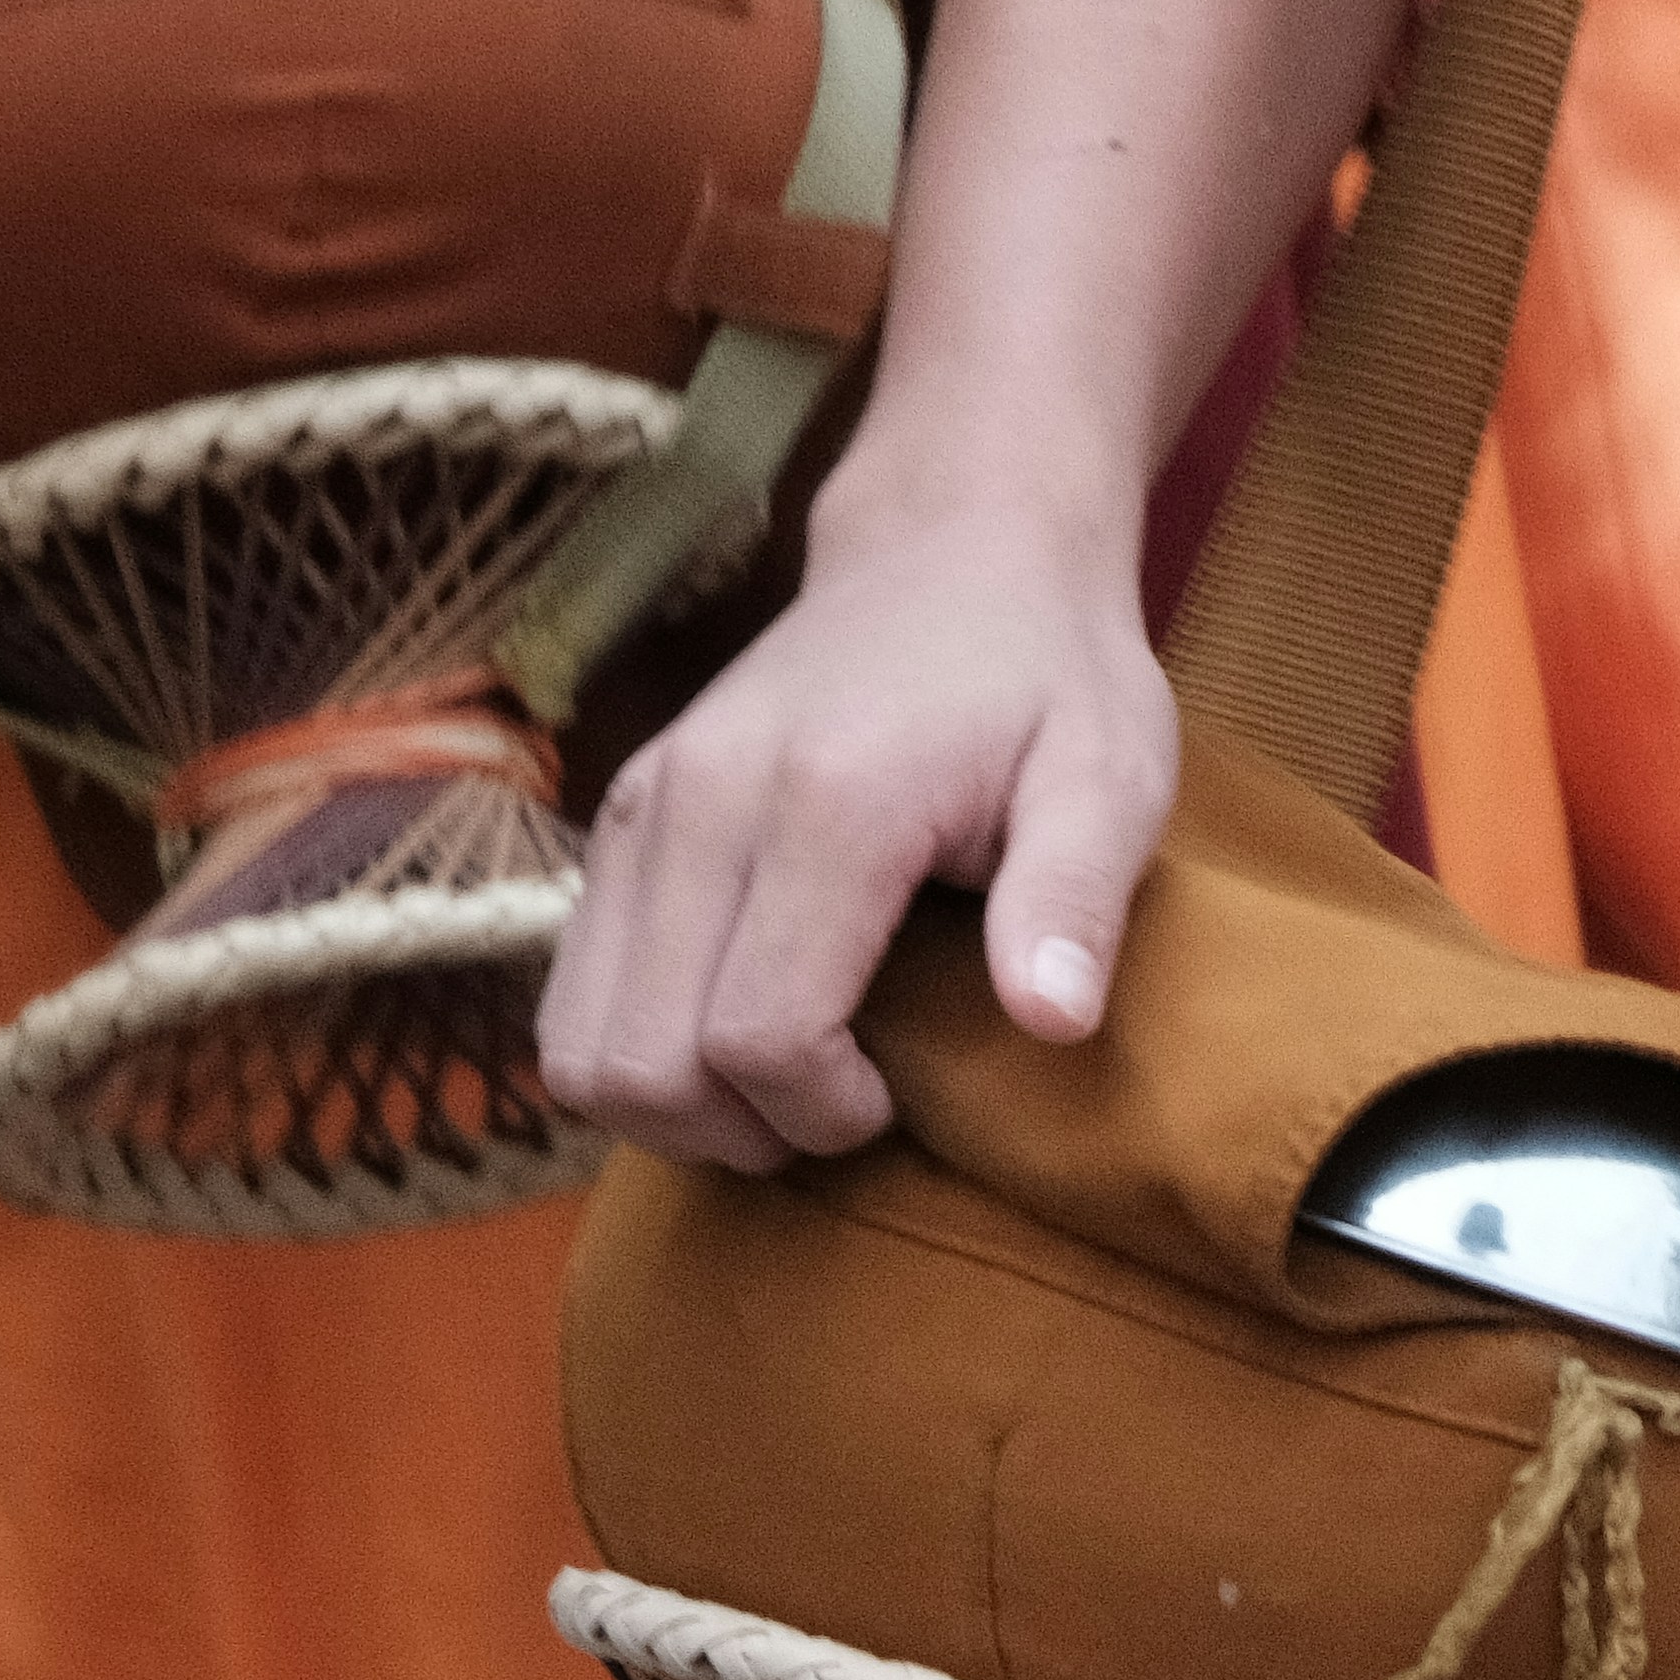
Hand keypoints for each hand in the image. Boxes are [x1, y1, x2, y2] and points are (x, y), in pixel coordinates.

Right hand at [537, 457, 1171, 1171]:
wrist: (952, 551)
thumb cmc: (1046, 677)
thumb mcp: (1109, 778)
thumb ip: (1075, 899)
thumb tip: (1052, 1022)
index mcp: (825, 803)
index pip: (758, 1035)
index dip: (822, 1113)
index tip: (896, 1101)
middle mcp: (702, 799)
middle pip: (647, 1060)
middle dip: (742, 1128)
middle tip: (839, 1110)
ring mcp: (643, 806)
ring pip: (580, 1044)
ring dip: (675, 1108)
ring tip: (780, 1088)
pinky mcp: (619, 815)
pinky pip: (570, 994)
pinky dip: (636, 1051)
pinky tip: (731, 1037)